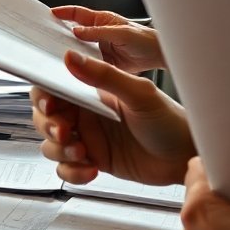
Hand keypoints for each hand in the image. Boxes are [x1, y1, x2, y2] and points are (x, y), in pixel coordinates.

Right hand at [33, 51, 194, 184]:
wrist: (186, 156)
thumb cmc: (170, 120)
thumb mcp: (138, 93)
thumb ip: (104, 76)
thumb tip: (72, 58)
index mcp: (92, 91)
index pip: (54, 88)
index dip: (43, 97)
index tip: (50, 106)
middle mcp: (86, 114)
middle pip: (45, 118)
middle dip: (49, 127)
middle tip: (66, 133)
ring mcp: (88, 138)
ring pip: (50, 145)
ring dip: (59, 151)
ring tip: (83, 153)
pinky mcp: (92, 161)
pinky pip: (66, 168)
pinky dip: (72, 171)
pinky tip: (91, 169)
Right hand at [52, 5, 165, 73]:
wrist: (159, 56)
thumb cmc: (145, 39)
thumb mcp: (121, 33)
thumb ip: (99, 32)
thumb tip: (76, 31)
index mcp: (101, 20)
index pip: (77, 14)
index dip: (63, 13)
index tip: (49, 14)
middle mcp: (97, 34)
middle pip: (73, 32)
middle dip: (59, 34)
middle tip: (46, 39)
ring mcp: (99, 49)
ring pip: (78, 50)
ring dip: (69, 53)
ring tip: (56, 57)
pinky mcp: (102, 63)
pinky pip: (86, 64)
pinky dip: (79, 67)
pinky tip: (73, 71)